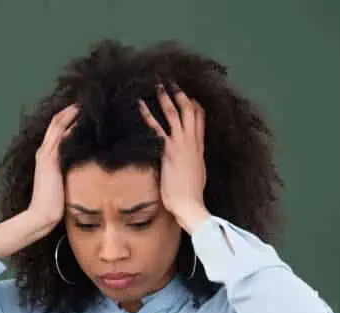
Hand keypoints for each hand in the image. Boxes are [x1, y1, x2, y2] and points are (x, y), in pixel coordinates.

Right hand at [0, 104, 78, 258]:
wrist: (41, 216)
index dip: (69, 117)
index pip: (57, 130)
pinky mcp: (50, 160)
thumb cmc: (54, 205)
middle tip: (88, 101)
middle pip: (57, 121)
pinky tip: (83, 118)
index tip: (84, 110)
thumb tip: (86, 164)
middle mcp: (44, 151)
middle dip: (72, 110)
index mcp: (46, 156)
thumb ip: (69, 170)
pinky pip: (60, 135)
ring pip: (58, 124)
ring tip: (87, 104)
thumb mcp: (63, 182)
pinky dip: (71, 125)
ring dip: (72, 113)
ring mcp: (46, 154)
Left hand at [139, 84, 209, 231]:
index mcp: (199, 147)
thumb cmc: (192, 195)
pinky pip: (156, 128)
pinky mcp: (168, 151)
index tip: (188, 94)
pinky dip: (147, 115)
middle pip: (189, 110)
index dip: (194, 104)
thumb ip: (194, 161)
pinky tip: (139, 105)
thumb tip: (191, 159)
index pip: (200, 118)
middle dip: (181, 94)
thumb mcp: (198, 173)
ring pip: (174, 113)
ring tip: (158, 85)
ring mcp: (180, 144)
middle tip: (172, 81)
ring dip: (166, 97)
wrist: (190, 204)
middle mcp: (192, 142)